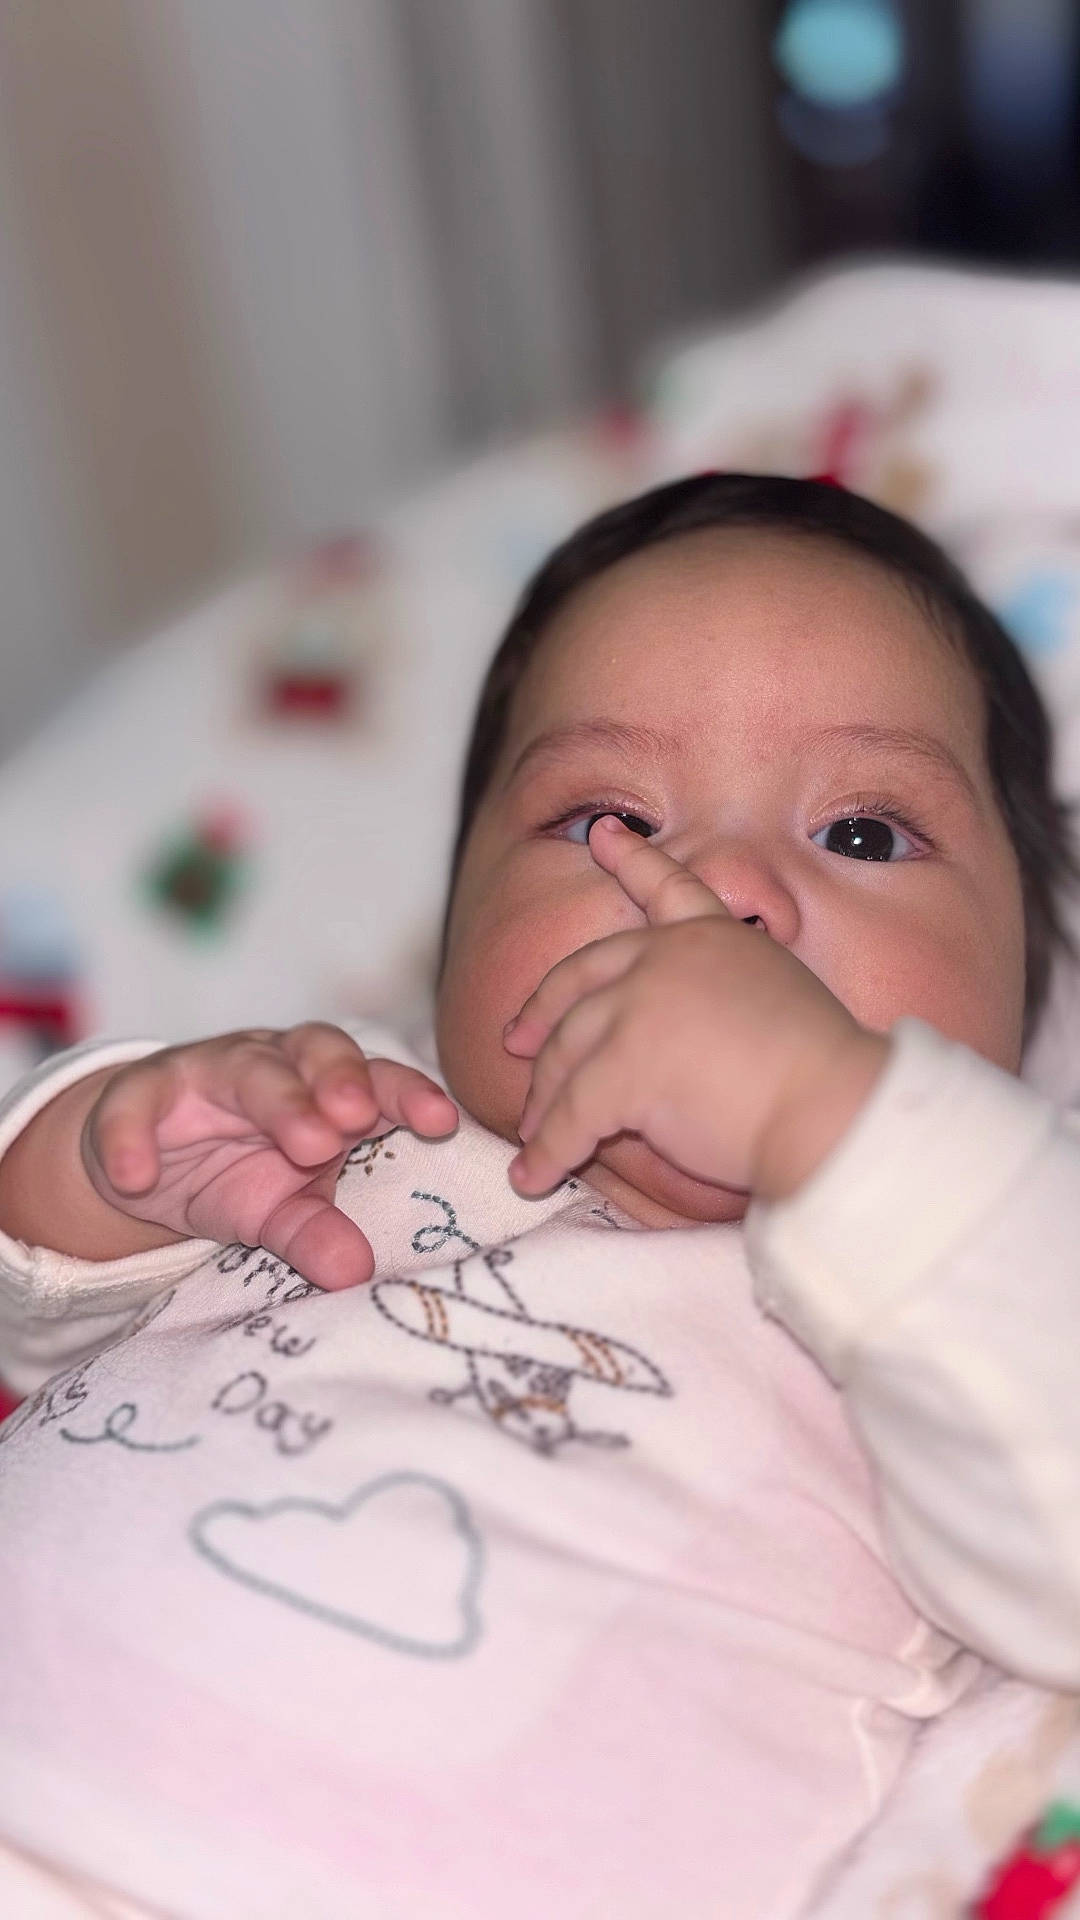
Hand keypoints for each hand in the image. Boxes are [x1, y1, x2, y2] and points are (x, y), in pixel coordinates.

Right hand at [83, 1024, 457, 1288]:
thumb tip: (356, 1274)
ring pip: (246, 1066)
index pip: (376, 1078)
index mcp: (325, 1085)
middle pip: (318, 1051)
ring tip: (307, 1143)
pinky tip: (139, 1177)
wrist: (144, 1160)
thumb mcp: (279, 1211)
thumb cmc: (238, 1172)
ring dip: (277, 1099)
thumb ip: (317, 1233)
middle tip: (358, 1121)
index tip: (441, 1122)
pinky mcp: (141, 1090)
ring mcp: (208, 1068)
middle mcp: (276, 1061)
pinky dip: (135, 1137)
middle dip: (341, 1082)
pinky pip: (137, 1104)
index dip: (407, 1093)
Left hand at [504, 815, 888, 1201]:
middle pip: (580, 981)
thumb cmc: (823, 1076)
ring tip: (532, 1137)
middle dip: (540, 1013)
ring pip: (566, 1054)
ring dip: (544, 1103)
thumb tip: (675, 1042)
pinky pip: (569, 1116)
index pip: (667, 886)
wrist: (834, 1112)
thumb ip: (718, 999)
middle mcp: (668, 958)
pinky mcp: (625, 1066)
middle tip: (515, 1043)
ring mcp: (640, 1006)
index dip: (631, 859)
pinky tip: (533, 1175)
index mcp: (713, 938)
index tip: (602, 833)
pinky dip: (547, 1152)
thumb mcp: (777, 998)